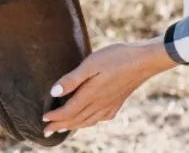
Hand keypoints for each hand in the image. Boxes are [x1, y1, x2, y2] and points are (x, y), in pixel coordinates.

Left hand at [41, 36, 176, 136]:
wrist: (145, 60)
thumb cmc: (117, 57)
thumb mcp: (91, 63)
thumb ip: (72, 79)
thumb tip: (54, 92)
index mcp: (91, 95)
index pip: (68, 112)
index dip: (55, 117)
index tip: (43, 119)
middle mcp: (100, 104)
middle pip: (76, 120)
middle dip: (60, 126)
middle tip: (46, 131)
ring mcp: (110, 105)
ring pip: (88, 121)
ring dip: (73, 126)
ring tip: (63, 128)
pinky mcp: (117, 102)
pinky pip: (100, 118)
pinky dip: (89, 122)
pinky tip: (88, 120)